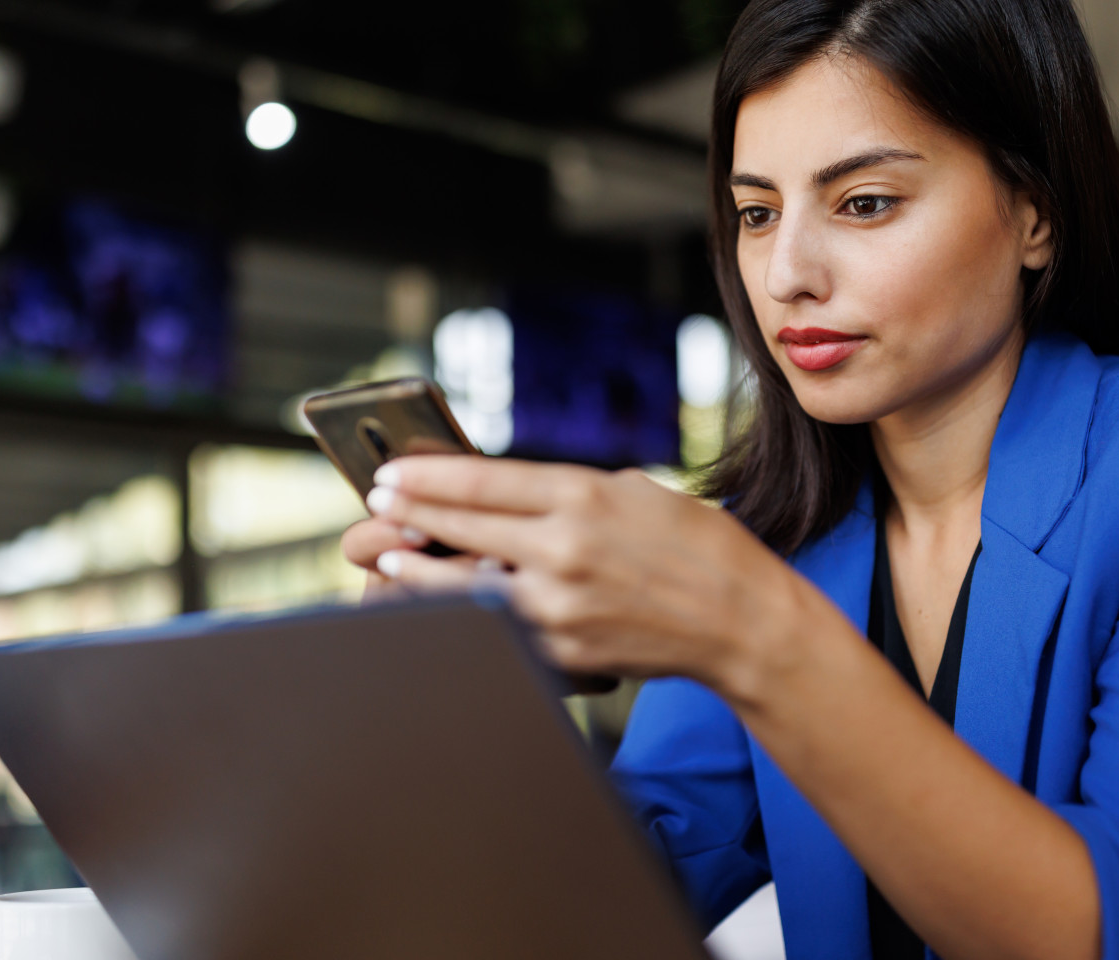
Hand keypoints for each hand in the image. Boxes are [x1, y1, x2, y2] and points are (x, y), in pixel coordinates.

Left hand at [357, 455, 816, 701]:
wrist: (741, 620)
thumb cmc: (696, 546)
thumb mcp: (635, 491)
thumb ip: (570, 492)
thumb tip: (507, 495)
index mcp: (584, 496)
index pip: (482, 481)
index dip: (428, 476)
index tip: (392, 470)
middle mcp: (565, 547)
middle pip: (464, 527)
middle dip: (412, 512)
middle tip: (377, 501)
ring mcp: (561, 604)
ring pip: (465, 585)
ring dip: (420, 567)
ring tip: (391, 553)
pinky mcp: (565, 647)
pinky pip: (499, 627)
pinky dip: (465, 613)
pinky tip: (442, 603)